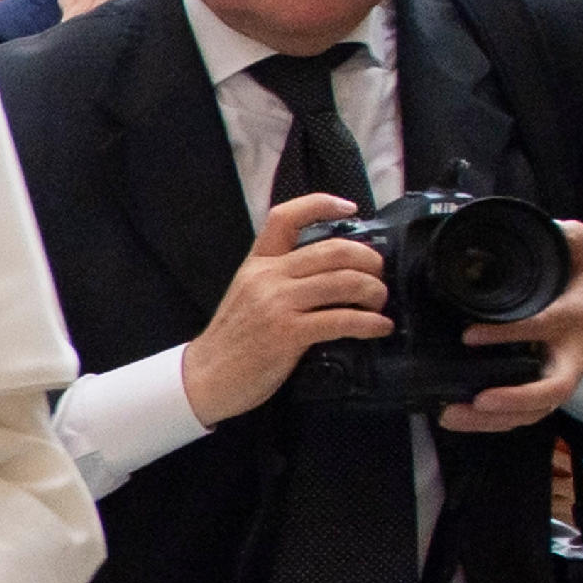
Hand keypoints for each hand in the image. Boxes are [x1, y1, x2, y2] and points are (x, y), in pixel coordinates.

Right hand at [180, 196, 395, 422]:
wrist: (204, 379)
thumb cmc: (232, 341)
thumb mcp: (248, 295)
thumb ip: (281, 279)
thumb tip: (333, 273)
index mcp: (258, 264)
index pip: (285, 218)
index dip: (321, 204)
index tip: (350, 210)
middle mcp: (268, 277)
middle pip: (334, 250)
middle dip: (370, 261)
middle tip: (378, 276)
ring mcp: (277, 304)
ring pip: (345, 282)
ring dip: (374, 292)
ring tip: (379, 304)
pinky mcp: (288, 333)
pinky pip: (342, 320)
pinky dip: (370, 323)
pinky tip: (379, 328)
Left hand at [443, 219, 582, 433]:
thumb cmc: (580, 281)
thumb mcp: (581, 251)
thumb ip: (566, 237)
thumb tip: (547, 229)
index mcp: (577, 315)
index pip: (546, 326)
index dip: (511, 333)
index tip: (469, 335)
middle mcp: (570, 354)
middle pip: (552, 389)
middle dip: (515, 399)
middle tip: (477, 400)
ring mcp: (557, 378)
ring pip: (533, 411)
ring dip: (494, 420)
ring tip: (452, 416)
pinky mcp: (541, 393)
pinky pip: (522, 416)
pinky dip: (491, 423)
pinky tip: (456, 418)